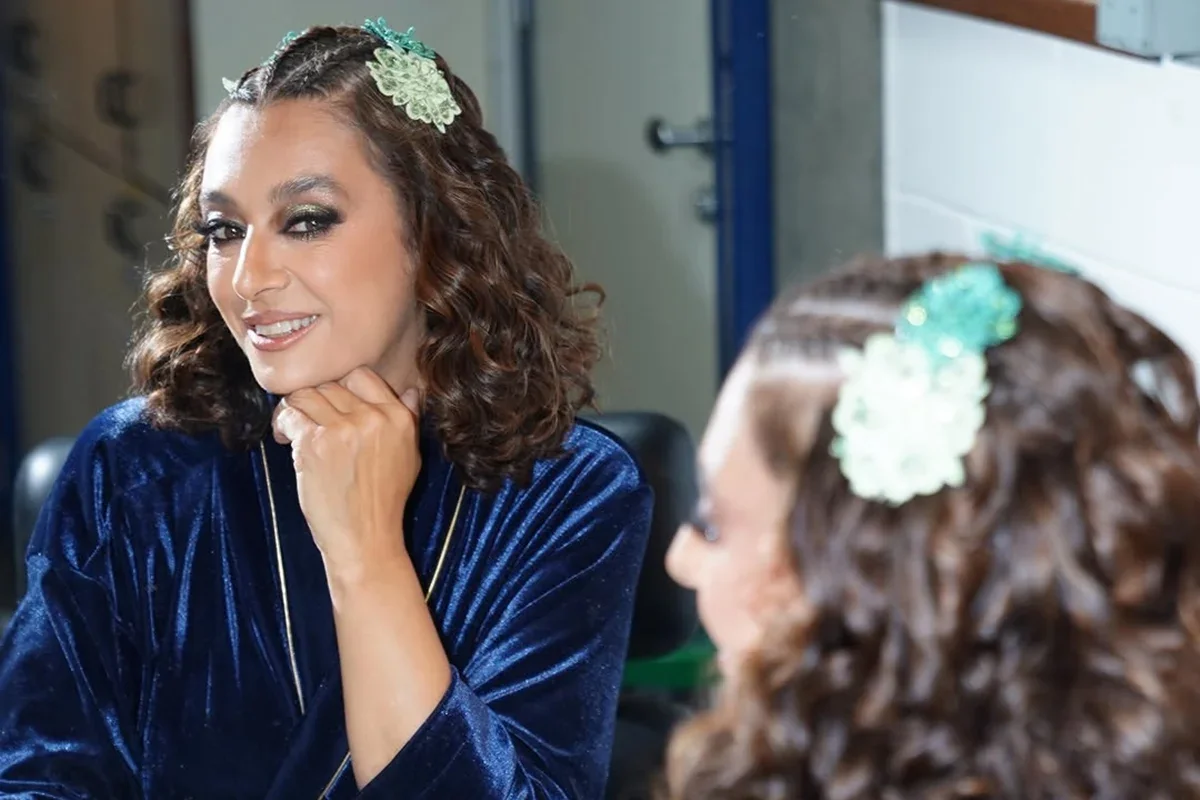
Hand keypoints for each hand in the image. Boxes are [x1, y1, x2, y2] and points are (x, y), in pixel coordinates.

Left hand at [272, 367, 421, 581]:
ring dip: (296, 408)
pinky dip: (283, 424)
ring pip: (306, 394)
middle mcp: (372, 418)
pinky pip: (290, 414)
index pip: (362, 376)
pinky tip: (286, 439)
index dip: (342, 388)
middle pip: (331, 384)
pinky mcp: (314, 444)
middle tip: (310, 421)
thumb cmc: (386, 502)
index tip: (333, 406)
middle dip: (316, 401)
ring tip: (294, 429)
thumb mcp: (410, 457)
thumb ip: (408, 420)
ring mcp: (342, 429)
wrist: (366, 538)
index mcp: (398, 418)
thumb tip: (410, 391)